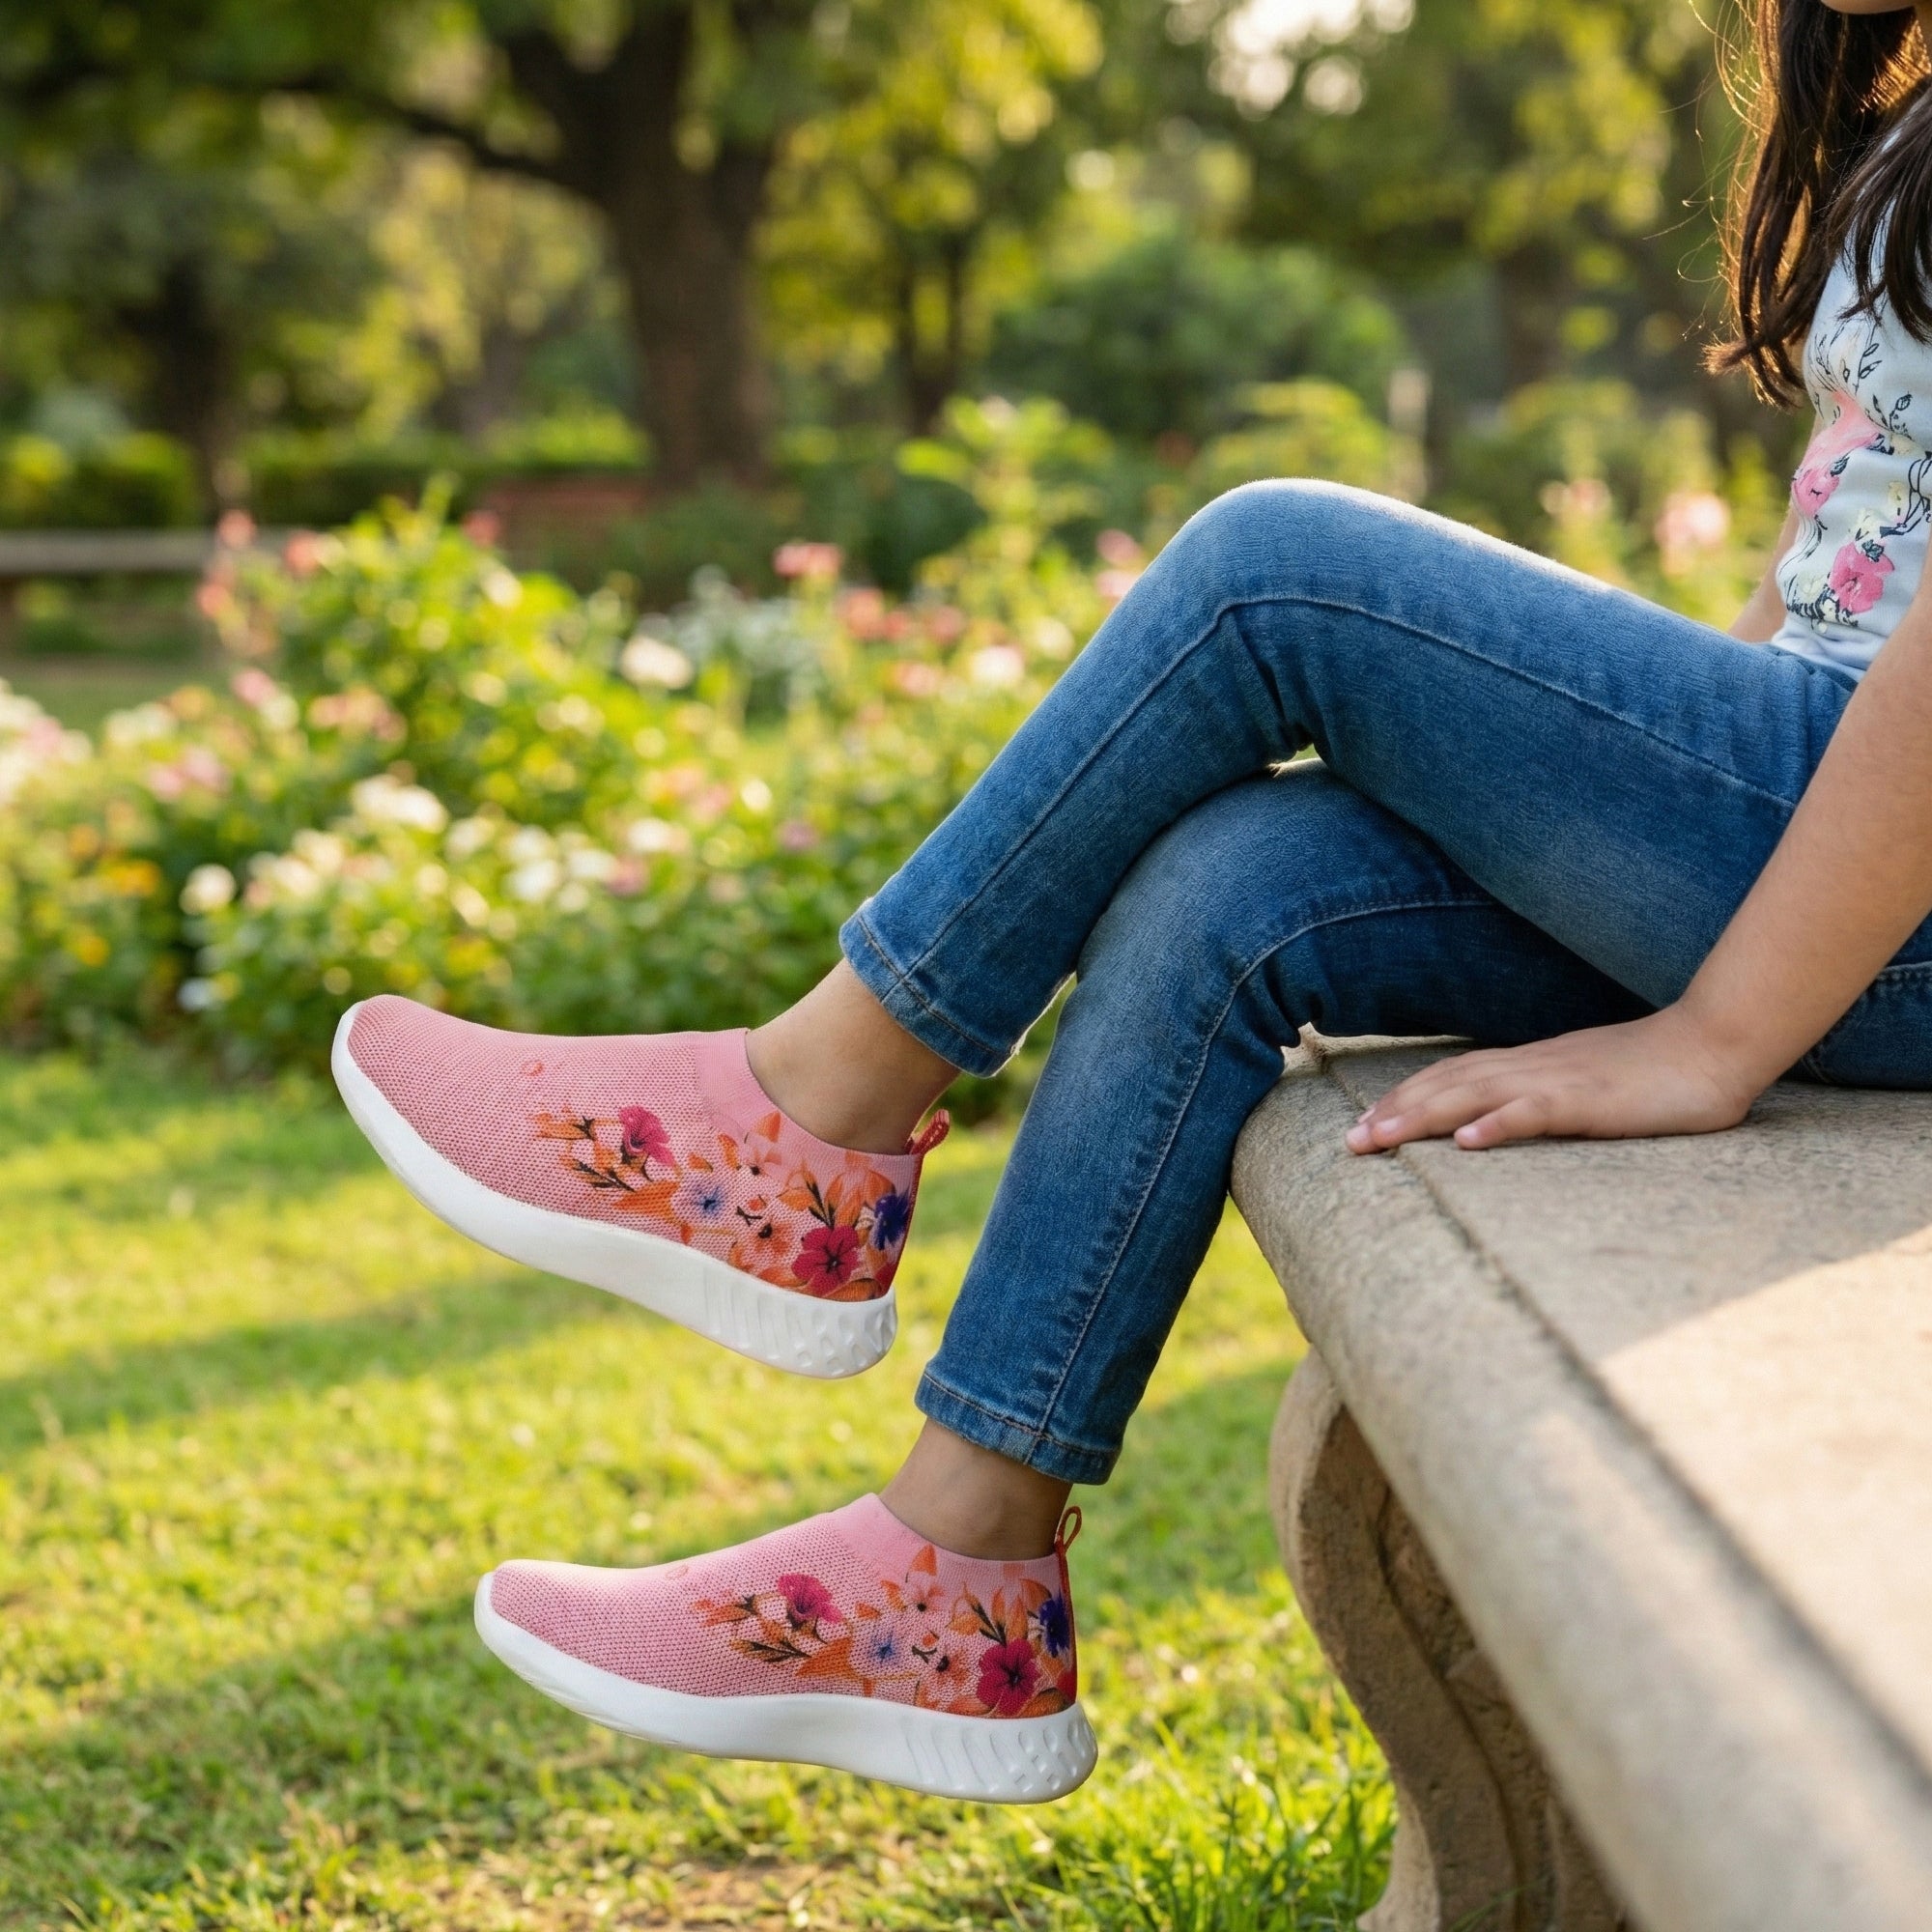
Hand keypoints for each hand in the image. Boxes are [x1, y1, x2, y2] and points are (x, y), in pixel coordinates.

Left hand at [1343, 1006, 1761, 1154]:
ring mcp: (1558, 1081)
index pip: (1450, 1077)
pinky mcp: (1591, 1101)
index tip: (1364, 1122)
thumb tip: (1501, 1118)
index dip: (1404, 1097)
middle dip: (1393, 1112)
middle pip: (1446, 1086)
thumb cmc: (1655, 1071)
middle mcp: (1531, 1067)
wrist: (1714, 1044)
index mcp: (1529, 1064)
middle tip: (1348, 1142)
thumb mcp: (1585, 1083)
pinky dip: (1499, 1124)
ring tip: (1378, 1139)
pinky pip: (1537, 1111)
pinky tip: (1467, 1143)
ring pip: (1474, 1095)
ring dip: (1422, 1117)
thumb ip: (1543, 1096)